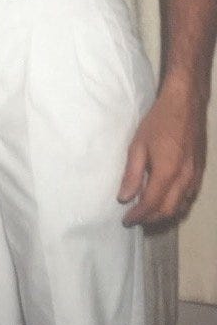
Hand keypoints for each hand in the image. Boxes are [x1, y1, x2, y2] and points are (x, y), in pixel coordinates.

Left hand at [117, 81, 206, 225]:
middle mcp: (184, 179)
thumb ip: (132, 174)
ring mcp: (195, 176)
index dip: (138, 215)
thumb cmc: (158, 121)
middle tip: (135, 219)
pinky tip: (166, 202)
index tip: (126, 221)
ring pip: (181, 207)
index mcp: (167, 172)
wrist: (186, 104)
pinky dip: (177, 206)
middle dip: (150, 219)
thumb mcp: (138, 145)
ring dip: (164, 215)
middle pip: (168, 210)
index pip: (151, 204)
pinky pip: (190, 197)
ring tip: (147, 214)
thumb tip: (124, 198)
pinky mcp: (200, 172)